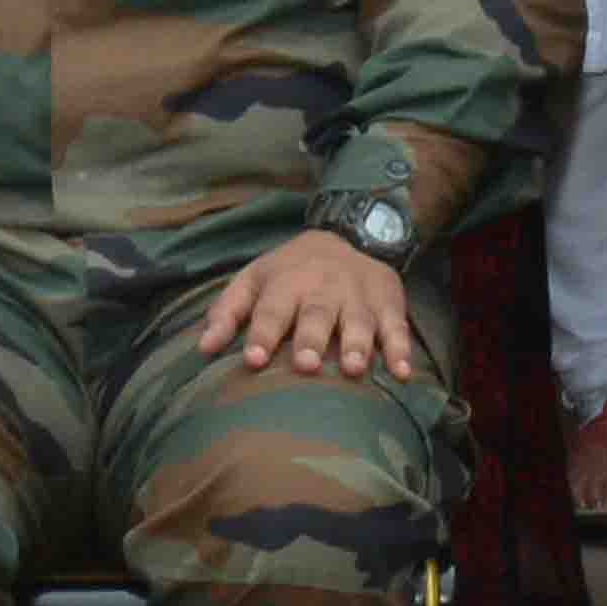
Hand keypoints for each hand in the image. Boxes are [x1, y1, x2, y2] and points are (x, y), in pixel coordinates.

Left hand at [194, 230, 426, 381]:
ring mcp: (359, 296)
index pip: (271, 309)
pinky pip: (397, 327)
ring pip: (359, 321)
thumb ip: (228, 311)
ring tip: (353, 369)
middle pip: (317, 315)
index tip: (253, 359)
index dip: (262, 333)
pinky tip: (402, 372)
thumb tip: (203, 348)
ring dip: (357, 345)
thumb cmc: (292, 270)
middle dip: (312, 339)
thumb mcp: (255, 278)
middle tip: (307, 365)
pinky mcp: (389, 303)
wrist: (351, 233)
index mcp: (287, 282)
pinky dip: (401, 349)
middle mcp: (323, 289)